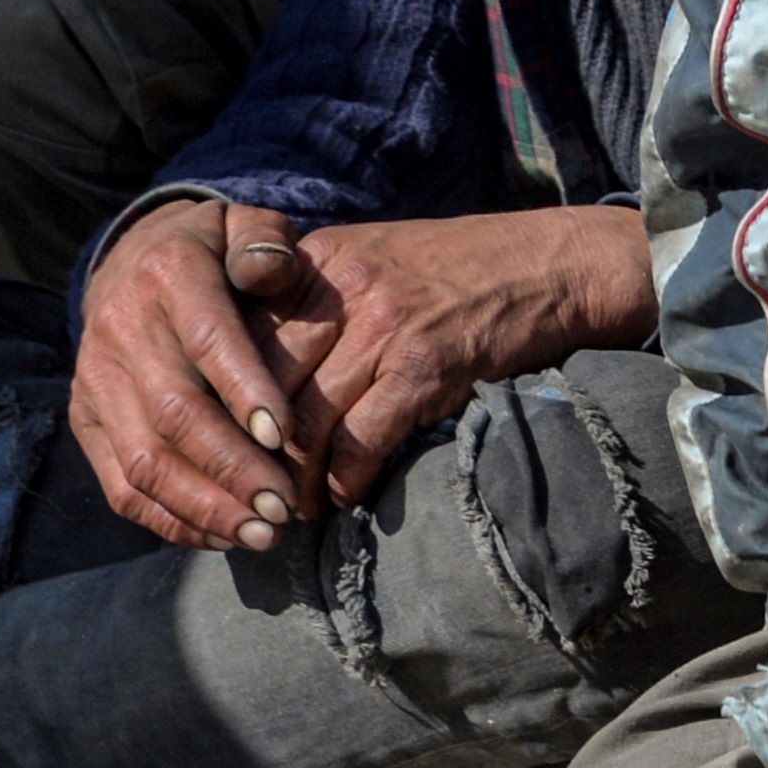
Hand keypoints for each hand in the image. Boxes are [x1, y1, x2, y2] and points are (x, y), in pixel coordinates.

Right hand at [65, 195, 330, 549]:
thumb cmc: (213, 253)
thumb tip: (272, 271)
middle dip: (233, 469)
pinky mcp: (85, 421)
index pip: (207, 339)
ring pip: (145, 461)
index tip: (286, 438)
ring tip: (263, 534)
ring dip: (205, 508)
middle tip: (285, 508)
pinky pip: (123, 487)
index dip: (246, 390)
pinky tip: (222, 536)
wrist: (131, 260)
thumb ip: (267, 243)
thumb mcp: (243, 226)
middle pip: (175, 414)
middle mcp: (121, 328)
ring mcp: (95, 380)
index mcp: (168, 275)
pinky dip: (172, 521)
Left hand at [260, 205, 657, 503]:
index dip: (221, 397)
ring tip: (285, 510)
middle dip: (245, 450)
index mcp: (322, 258)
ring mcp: (385, 326)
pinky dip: (342, 483)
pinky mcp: (425, 368)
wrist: (553, 263)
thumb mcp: (377, 258)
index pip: (241, 333)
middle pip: (262, 385)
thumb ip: (319, 298)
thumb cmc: (463, 269)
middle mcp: (344, 288)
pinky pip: (359, 443)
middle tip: (243, 490)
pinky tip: (340, 501)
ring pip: (304, 422)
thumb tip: (261, 370)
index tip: (214, 441)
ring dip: (290, 479)